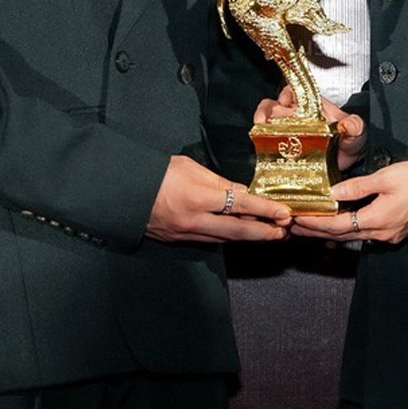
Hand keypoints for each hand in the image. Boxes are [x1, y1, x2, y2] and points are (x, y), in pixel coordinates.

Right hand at [146, 155, 291, 243]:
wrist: (123, 192)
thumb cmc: (157, 173)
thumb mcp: (190, 167)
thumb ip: (219, 181)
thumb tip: (242, 191)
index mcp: (198, 197)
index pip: (240, 204)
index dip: (265, 209)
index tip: (283, 213)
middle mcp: (195, 220)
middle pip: (238, 230)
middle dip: (264, 232)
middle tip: (284, 232)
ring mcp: (187, 234)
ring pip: (226, 239)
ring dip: (249, 237)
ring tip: (270, 234)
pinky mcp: (180, 241)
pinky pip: (211, 240)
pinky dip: (229, 238)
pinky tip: (241, 234)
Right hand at [253, 86, 366, 172]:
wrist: (348, 163)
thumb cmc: (349, 140)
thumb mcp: (356, 131)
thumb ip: (354, 125)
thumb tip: (347, 124)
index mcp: (312, 107)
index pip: (294, 91)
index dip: (286, 93)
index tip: (284, 100)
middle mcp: (297, 117)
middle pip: (274, 107)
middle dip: (263, 110)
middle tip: (260, 119)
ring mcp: (289, 134)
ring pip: (267, 125)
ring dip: (260, 127)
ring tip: (257, 133)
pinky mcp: (285, 150)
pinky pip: (269, 146)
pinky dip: (263, 147)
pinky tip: (263, 151)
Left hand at [291, 162, 407, 245]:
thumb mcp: (386, 177)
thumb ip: (358, 186)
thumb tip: (334, 192)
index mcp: (376, 220)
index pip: (337, 226)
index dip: (315, 223)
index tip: (297, 220)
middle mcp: (381, 233)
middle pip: (341, 235)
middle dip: (317, 231)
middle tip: (295, 227)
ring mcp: (389, 235)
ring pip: (353, 236)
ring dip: (331, 232)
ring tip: (312, 227)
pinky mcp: (396, 231)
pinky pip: (365, 234)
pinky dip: (348, 230)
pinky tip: (341, 227)